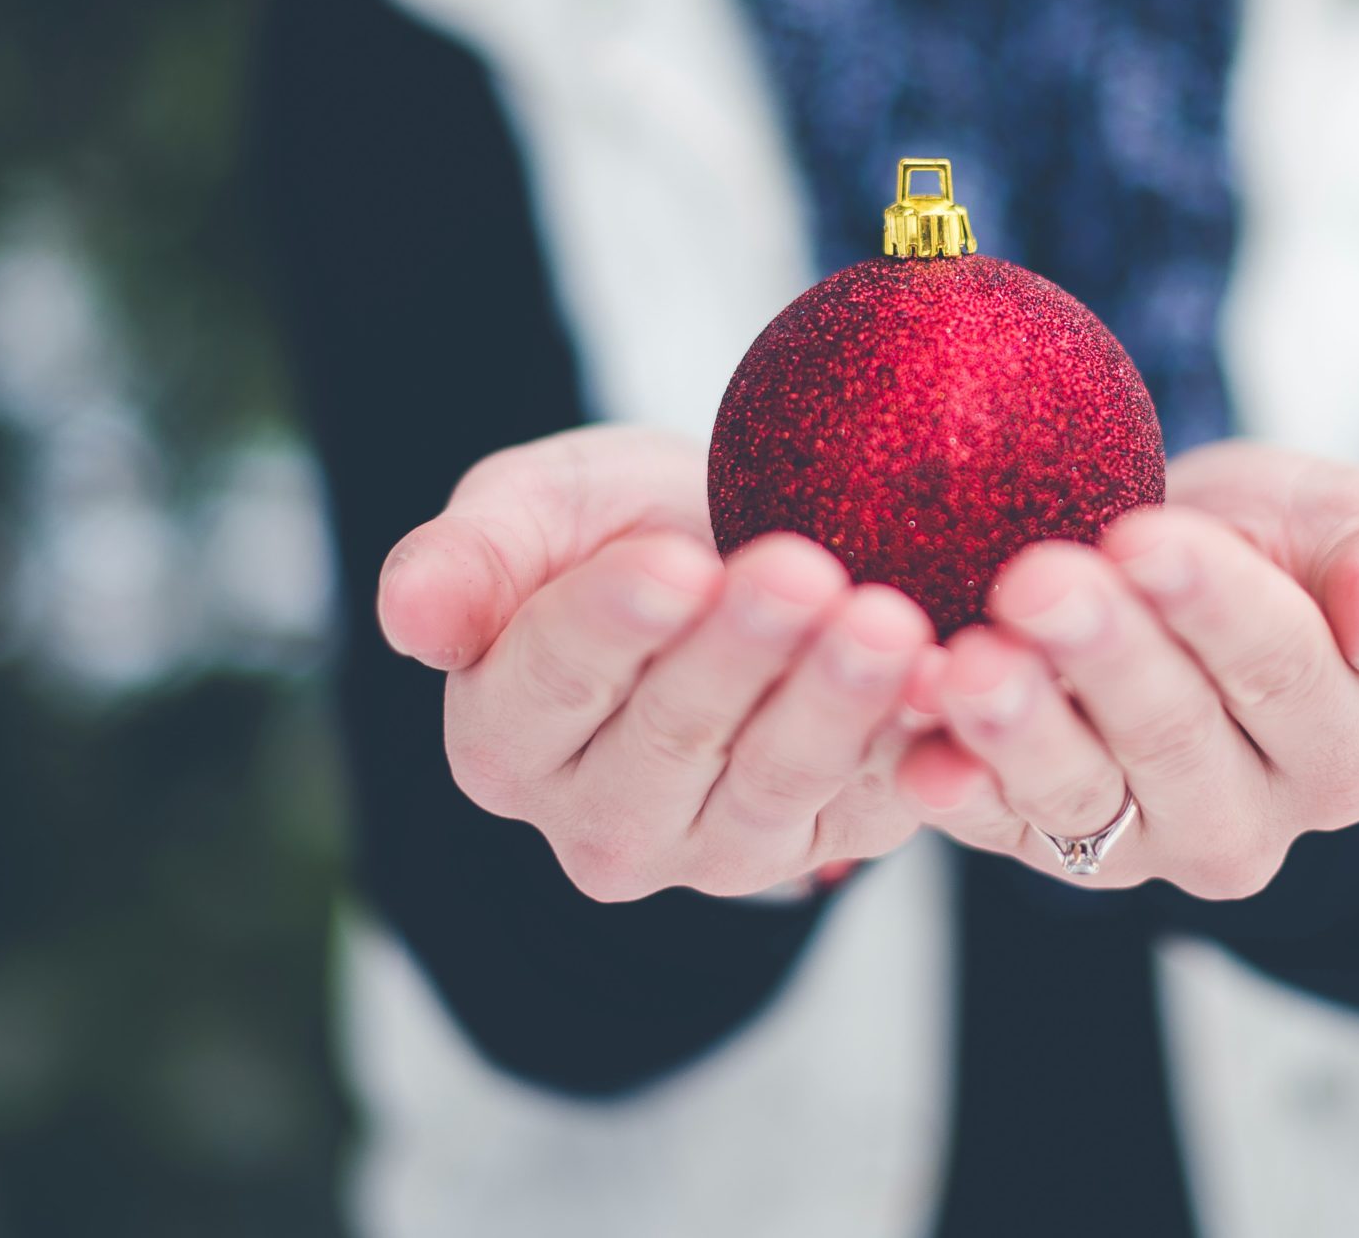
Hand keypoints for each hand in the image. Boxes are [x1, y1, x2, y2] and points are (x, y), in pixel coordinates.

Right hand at [378, 425, 933, 901]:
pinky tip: (950, 683)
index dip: (612, 623)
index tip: (671, 563)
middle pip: (671, 736)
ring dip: (836, 703)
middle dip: (742, 652)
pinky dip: (913, 746)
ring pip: (775, 781)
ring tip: (886, 622)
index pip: (551, 680)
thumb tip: (408, 616)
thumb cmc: (619, 527)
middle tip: (804, 572)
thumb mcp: (534, 510)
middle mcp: (598, 820)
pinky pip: (870, 803)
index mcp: (505, 736)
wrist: (740, 554)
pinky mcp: (821, 846)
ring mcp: (714, 848)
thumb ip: (468, 559)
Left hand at [897, 441, 1358, 898]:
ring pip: (1080, 797)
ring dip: (1020, 732)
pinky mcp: (1037, 844)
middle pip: (1175, 739)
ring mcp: (1137, 844)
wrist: (1162, 568)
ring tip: (970, 667)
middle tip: (1038, 581)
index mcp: (1345, 749)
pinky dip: (952, 789)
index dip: (1214, 606)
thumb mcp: (1358, 526)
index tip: (1146, 538)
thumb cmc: (1274, 546)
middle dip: (1103, 656)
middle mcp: (1247, 820)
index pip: (1285, 672)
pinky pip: (992, 824)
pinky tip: (916, 755)